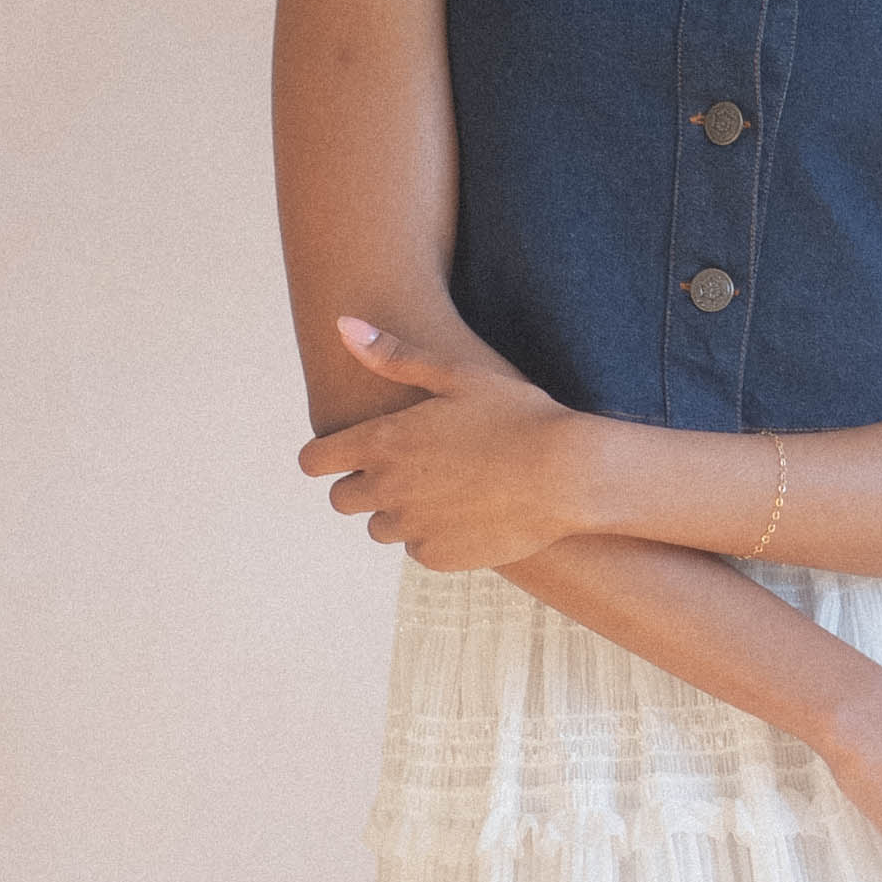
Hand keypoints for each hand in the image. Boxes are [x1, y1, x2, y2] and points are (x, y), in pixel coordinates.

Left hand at [299, 320, 581, 571]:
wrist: (566, 475)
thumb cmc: (516, 414)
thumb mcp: (456, 373)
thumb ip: (392, 356)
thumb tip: (341, 325)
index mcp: (382, 441)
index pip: (315, 461)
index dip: (323, 457)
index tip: (339, 455)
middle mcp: (387, 488)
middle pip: (341, 500)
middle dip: (362, 485)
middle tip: (403, 469)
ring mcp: (411, 527)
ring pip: (380, 527)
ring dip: (398, 512)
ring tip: (441, 490)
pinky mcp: (438, 556)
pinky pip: (418, 549)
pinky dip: (432, 535)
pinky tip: (465, 513)